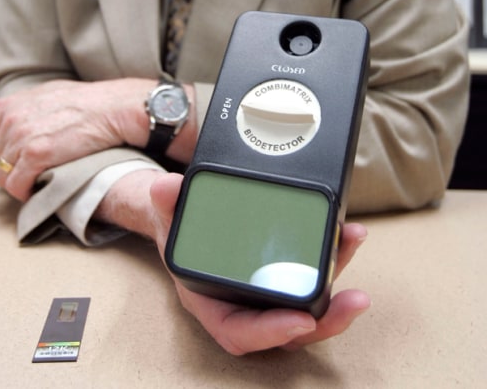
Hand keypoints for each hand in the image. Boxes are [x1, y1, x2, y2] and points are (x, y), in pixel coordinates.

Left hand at [0, 77, 158, 200]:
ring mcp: (22, 137)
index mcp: (11, 105)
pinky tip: (37, 191)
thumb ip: (24, 106)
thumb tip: (9, 116)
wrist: (113, 107)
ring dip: (15, 186)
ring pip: (2, 176)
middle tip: (19, 185)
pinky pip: (17, 185)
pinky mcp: (36, 155)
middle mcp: (12, 120)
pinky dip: (24, 193)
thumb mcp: (49, 93)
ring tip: (33, 186)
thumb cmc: (90, 101)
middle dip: (1, 177)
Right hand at [149, 173, 369, 354]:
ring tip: (354, 248)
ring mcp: (265, 292)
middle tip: (353, 301)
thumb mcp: (165, 213)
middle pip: (286, 327)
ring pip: (306, 305)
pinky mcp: (282, 273)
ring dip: (336, 284)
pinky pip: (310, 278)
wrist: (182, 217)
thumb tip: (166, 187)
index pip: (239, 331)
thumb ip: (166, 201)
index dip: (271, 332)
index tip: (300, 321)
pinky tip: (349, 235)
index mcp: (210, 300)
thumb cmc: (176, 226)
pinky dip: (332, 259)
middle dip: (324, 319)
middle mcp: (241, 303)